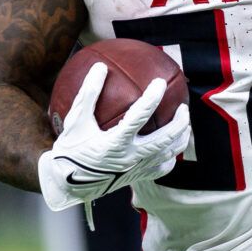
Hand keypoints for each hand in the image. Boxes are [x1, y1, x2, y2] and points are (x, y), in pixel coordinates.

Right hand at [37, 63, 190, 211]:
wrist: (67, 183)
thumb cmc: (70, 149)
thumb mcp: (75, 121)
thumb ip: (88, 94)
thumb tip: (100, 67)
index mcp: (114, 143)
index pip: (139, 117)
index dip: (152, 98)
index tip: (160, 82)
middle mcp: (129, 158)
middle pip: (164, 140)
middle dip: (179, 122)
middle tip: (184, 107)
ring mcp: (135, 170)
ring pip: (168, 155)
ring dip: (180, 139)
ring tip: (184, 125)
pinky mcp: (137, 177)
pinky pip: (160, 169)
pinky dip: (170, 158)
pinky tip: (170, 148)